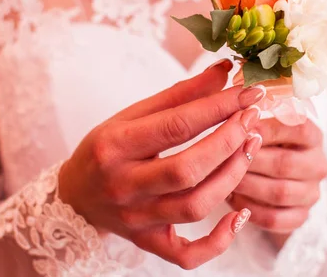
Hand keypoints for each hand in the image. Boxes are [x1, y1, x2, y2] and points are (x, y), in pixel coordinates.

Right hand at [59, 59, 265, 269]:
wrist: (75, 195)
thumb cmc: (106, 149)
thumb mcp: (131, 115)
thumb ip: (179, 95)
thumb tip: (224, 72)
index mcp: (115, 145)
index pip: (176, 125)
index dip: (219, 107)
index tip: (249, 93)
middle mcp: (123, 185)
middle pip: (188, 169)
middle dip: (229, 141)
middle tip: (252, 119)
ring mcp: (136, 219)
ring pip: (195, 206)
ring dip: (232, 176)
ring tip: (249, 147)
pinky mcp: (148, 242)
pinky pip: (188, 255)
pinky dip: (219, 241)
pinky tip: (240, 214)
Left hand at [227, 118, 326, 243]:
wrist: (272, 175)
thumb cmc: (263, 142)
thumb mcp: (264, 123)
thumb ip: (254, 116)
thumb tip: (238, 107)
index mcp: (313, 136)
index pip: (298, 129)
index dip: (267, 129)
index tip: (240, 128)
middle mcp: (318, 164)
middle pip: (285, 164)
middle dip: (250, 160)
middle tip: (223, 157)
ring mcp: (311, 193)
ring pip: (279, 193)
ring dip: (248, 185)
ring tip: (223, 177)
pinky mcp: (300, 217)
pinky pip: (274, 218)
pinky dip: (250, 209)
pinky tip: (232, 199)